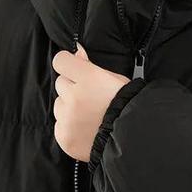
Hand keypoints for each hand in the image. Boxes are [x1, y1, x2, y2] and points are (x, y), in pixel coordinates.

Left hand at [51, 43, 130, 161]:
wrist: (132, 138)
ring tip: (89, 116)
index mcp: (88, 78)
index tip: (74, 70)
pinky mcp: (64, 136)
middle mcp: (75, 97)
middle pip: (60, 83)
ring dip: (69, 108)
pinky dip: (69, 127)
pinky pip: (59, 125)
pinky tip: (85, 129)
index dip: (68, 65)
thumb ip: (91, 66)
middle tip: (90, 99)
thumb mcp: (115, 79)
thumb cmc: (127, 107)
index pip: (61, 61)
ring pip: (59, 105)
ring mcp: (68, 118)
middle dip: (72, 88)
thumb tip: (77, 52)